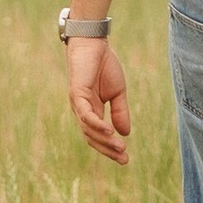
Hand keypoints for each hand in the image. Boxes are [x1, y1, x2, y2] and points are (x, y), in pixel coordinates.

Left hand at [68, 35, 130, 163]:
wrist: (94, 43)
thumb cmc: (104, 65)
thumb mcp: (117, 92)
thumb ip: (119, 112)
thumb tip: (125, 133)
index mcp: (91, 111)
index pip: (99, 136)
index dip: (111, 148)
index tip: (126, 158)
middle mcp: (82, 111)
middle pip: (92, 138)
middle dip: (108, 150)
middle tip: (124, 159)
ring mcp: (78, 104)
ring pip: (89, 130)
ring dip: (105, 140)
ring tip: (121, 148)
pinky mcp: (77, 94)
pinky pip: (86, 115)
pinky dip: (97, 124)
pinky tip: (109, 131)